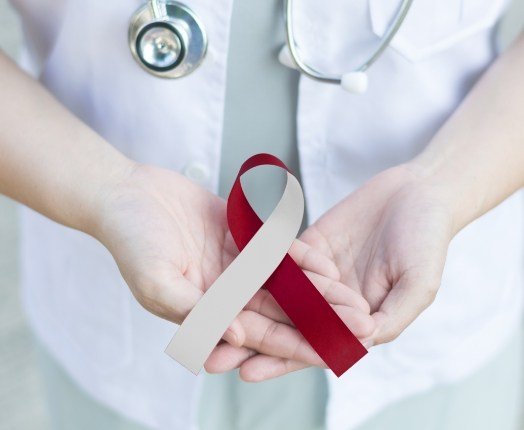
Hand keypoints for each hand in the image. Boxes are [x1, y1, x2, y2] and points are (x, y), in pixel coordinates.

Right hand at [94, 163, 358, 366]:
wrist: (127, 194)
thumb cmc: (132, 240)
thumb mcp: (158, 281)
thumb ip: (196, 311)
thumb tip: (237, 337)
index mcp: (208, 312)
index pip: (260, 336)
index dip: (298, 345)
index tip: (335, 353)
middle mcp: (227, 293)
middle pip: (281, 312)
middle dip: (320, 321)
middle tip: (360, 327)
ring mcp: (236, 265)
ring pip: (285, 283)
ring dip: (319, 292)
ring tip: (354, 299)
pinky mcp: (241, 236)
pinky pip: (275, 248)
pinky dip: (299, 256)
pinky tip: (326, 264)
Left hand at [231, 163, 454, 379]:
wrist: (419, 192)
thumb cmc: (427, 240)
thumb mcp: (418, 284)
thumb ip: (391, 317)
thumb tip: (357, 345)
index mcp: (356, 320)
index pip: (314, 346)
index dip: (281, 361)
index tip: (247, 372)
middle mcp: (331, 302)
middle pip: (285, 326)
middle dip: (249, 341)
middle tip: (210, 355)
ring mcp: (317, 274)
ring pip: (274, 295)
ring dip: (242, 307)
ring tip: (205, 317)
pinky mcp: (307, 246)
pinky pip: (279, 256)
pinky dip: (254, 264)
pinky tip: (224, 272)